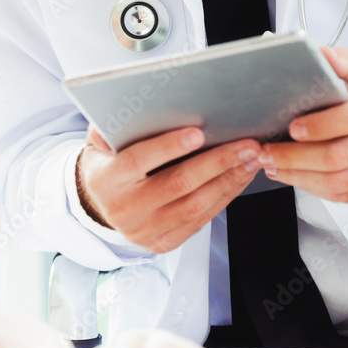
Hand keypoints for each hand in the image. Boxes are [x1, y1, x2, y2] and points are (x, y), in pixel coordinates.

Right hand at [77, 127, 260, 252]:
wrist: (99, 205)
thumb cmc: (107, 165)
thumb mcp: (100, 142)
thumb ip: (115, 125)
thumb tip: (140, 105)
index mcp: (105, 180)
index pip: (136, 161)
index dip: (167, 147)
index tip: (197, 133)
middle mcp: (124, 209)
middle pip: (177, 185)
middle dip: (217, 163)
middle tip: (245, 145)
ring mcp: (144, 230)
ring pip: (194, 205)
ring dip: (228, 181)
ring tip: (249, 160)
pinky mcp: (163, 242)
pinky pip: (200, 221)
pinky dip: (223, 198)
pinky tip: (237, 179)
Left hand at [258, 48, 347, 204]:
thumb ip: (345, 61)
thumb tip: (316, 54)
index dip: (321, 126)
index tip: (292, 128)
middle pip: (339, 158)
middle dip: (295, 158)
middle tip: (266, 152)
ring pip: (340, 183)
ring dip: (299, 177)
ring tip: (273, 166)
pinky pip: (347, 196)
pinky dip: (316, 189)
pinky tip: (297, 177)